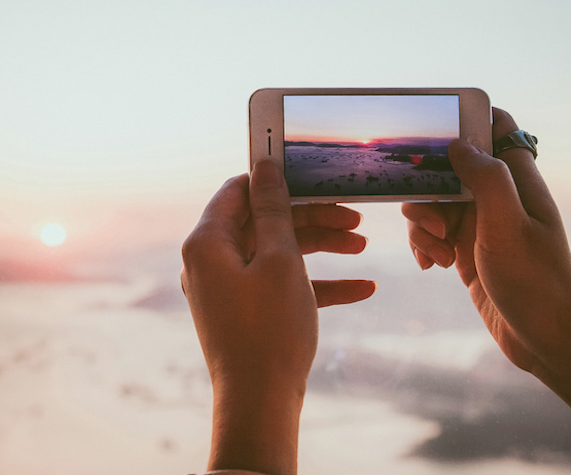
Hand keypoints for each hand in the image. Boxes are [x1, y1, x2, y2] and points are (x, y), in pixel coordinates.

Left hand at [181, 160, 374, 474]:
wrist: (260, 403)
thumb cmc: (269, 329)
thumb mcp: (280, 260)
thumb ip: (275, 209)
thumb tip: (265, 166)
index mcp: (207, 242)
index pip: (239, 190)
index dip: (277, 180)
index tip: (317, 176)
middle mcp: (210, 262)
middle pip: (264, 221)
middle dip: (312, 218)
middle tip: (355, 218)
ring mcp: (228, 289)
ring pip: (276, 252)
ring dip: (321, 247)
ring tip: (363, 247)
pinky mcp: (246, 312)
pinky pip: (281, 285)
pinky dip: (316, 283)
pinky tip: (363, 288)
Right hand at [402, 108, 570, 375]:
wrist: (545, 340)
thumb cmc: (535, 282)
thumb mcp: (508, 226)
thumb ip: (486, 179)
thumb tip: (458, 144)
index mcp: (518, 183)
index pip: (498, 128)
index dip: (468, 120)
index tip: (435, 130)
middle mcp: (500, 199)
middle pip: (451, 167)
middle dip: (428, 186)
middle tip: (433, 218)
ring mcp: (482, 226)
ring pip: (435, 203)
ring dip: (423, 223)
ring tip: (438, 253)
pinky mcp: (467, 253)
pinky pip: (433, 235)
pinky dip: (424, 245)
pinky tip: (431, 266)